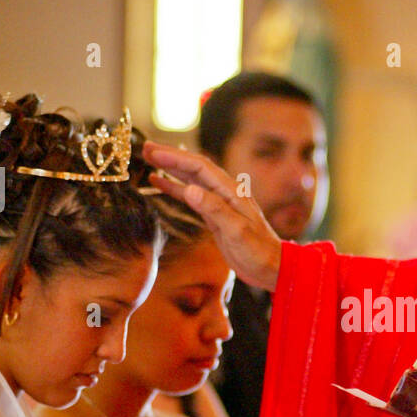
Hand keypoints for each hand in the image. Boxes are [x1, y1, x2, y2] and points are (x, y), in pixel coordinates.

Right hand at [142, 141, 282, 290]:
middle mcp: (224, 192)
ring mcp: (219, 203)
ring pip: (190, 179)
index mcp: (231, 192)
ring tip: (148, 159)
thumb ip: (214, 209)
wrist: (271, 267)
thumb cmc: (258, 251)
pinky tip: (159, 183)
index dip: (175, 157)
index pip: (199, 167)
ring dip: (170, 168)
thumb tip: (190, 190)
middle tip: (144, 148)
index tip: (154, 152)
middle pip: (193, 168)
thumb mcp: (236, 231)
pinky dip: (174, 188)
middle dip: (169, 157)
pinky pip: (190, 196)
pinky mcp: (214, 215)